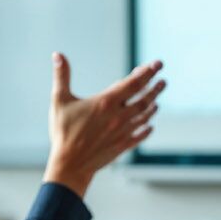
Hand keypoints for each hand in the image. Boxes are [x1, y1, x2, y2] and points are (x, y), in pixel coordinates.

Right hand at [43, 54, 163, 198]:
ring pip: (144, 116)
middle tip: (163, 80)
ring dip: (153, 106)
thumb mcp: (60, 100)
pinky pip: (140, 135)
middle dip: (155, 87)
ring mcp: (123, 132)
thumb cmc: (63, 132)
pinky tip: (150, 126)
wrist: (70, 164)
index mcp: (106, 102)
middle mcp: (119, 116)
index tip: (157, 64)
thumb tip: (57, 55)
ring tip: (157, 99)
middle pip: (144, 98)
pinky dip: (146, 129)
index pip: (133, 83)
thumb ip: (62, 76)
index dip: (147, 72)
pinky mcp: (123, 146)